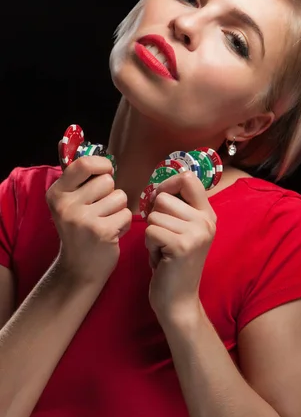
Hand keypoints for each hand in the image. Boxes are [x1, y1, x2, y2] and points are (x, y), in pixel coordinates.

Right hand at [46, 150, 131, 286]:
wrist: (78, 269)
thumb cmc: (79, 230)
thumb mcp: (69, 203)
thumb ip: (78, 178)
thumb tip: (79, 147)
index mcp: (57, 193)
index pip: (84, 164)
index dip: (102, 165)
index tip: (105, 174)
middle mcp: (66, 205)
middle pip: (107, 181)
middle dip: (111, 193)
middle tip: (101, 210)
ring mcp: (83, 220)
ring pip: (120, 197)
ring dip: (119, 209)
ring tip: (106, 222)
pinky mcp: (102, 232)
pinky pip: (126, 214)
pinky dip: (124, 224)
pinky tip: (112, 233)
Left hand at [145, 171, 216, 323]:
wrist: (179, 302)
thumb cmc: (173, 264)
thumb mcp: (182, 231)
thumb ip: (177, 209)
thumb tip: (157, 187)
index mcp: (208, 214)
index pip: (188, 178)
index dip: (167, 184)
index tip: (160, 199)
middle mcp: (206, 221)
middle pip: (163, 198)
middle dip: (154, 218)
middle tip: (163, 238)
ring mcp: (196, 233)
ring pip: (154, 216)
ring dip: (151, 234)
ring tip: (163, 250)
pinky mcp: (182, 246)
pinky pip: (151, 231)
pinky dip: (149, 246)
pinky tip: (160, 258)